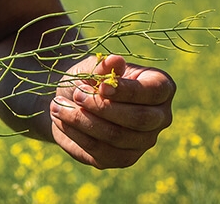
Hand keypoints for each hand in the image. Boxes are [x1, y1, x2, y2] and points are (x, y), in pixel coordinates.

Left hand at [50, 54, 174, 168]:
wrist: (71, 100)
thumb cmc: (88, 79)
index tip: (100, 86)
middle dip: (102, 107)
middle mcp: (159, 118)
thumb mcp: (92, 66)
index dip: (127, 90)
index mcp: (161, 88)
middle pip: (140, 119)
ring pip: (117, 136)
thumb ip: (104, 66)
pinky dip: (76, 134)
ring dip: (82, 120)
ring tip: (58, 105)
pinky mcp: (123, 159)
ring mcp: (143, 142)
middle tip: (76, 95)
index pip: (154, 92)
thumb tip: (115, 60)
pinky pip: (100, 151)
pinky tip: (61, 119)